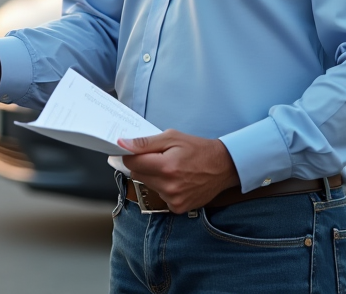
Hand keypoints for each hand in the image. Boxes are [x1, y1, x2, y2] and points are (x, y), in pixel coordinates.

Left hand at [118, 130, 239, 213]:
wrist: (223, 167)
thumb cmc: (198, 149)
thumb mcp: (172, 137)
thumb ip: (145, 142)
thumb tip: (122, 144)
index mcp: (166, 166)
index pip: (131, 163)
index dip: (131, 155)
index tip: (134, 151)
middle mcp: (168, 186)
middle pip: (137, 175)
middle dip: (143, 165)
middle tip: (159, 158)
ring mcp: (173, 199)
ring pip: (148, 186)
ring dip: (154, 177)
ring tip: (172, 169)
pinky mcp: (178, 207)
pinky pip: (160, 196)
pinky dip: (163, 188)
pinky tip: (177, 181)